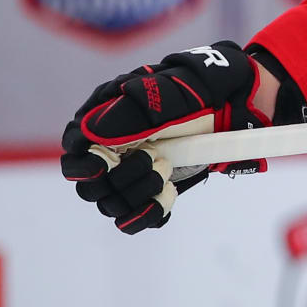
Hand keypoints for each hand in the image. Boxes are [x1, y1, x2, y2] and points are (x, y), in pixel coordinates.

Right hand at [60, 42, 292, 232]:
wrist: (232, 104)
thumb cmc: (197, 90)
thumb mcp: (167, 92)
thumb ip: (131, 111)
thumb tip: (92, 133)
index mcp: (104, 123)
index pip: (74, 150)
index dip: (81, 163)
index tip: (98, 166)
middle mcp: (112, 151)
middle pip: (91, 187)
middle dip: (120, 180)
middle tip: (155, 162)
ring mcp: (130, 173)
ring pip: (113, 204)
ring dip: (138, 195)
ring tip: (166, 174)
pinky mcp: (151, 190)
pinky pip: (136, 217)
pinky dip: (149, 213)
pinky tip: (167, 197)